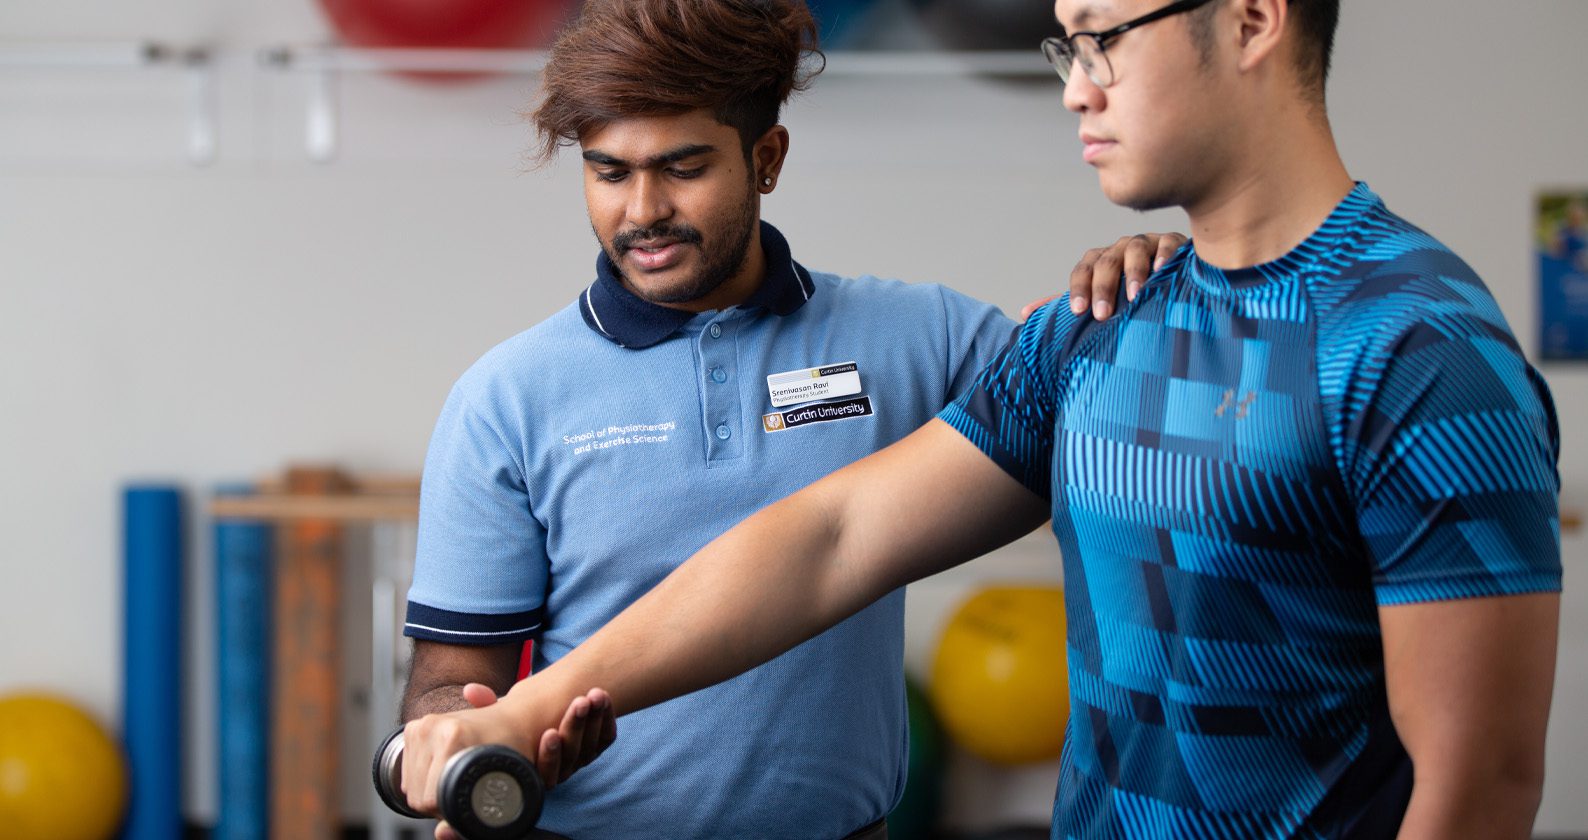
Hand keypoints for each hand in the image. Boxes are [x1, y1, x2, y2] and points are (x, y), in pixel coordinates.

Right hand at [401, 693, 530, 822]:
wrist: (513, 718)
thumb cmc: (515, 750)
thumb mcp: (503, 783)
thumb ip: (472, 818)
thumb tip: (441, 834)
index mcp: (452, 735)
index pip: (430, 797)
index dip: (446, 812)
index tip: (466, 806)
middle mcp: (432, 727)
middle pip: (417, 793)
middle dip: (437, 805)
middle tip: (463, 797)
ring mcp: (421, 726)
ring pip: (409, 785)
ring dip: (427, 793)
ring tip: (455, 784)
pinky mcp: (413, 728)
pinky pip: (406, 772)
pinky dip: (420, 781)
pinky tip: (442, 774)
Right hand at [424, 684, 616, 839]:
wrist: (547, 711)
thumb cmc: (517, 720)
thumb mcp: (501, 715)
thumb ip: (487, 705)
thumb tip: (471, 690)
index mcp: (534, 769)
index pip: (545, 770)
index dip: (549, 753)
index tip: (549, 732)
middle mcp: (558, 769)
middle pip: (572, 755)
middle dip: (575, 727)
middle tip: (579, 702)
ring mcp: (579, 759)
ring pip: (591, 745)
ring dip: (593, 719)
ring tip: (593, 694)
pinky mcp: (597, 745)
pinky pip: (606, 737)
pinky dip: (607, 718)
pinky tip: (604, 698)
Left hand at [1019, 232, 1187, 320]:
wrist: (1167, 278)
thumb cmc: (1125, 292)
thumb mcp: (1096, 298)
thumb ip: (1064, 305)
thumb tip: (1024, 314)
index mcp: (1099, 261)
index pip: (1083, 271)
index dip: (1079, 289)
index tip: (1078, 312)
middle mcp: (1119, 249)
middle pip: (1106, 262)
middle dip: (1103, 288)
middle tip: (1103, 314)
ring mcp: (1146, 243)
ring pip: (1134, 250)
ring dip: (1133, 272)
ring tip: (1135, 296)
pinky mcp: (1172, 242)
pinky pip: (1168, 244)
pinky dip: (1165, 255)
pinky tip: (1162, 271)